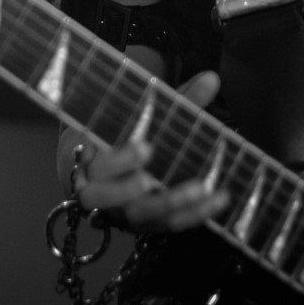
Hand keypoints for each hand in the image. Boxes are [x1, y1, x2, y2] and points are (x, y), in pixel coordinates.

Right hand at [74, 71, 227, 232]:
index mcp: (86, 158)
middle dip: (131, 187)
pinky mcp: (143, 226)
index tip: (145, 146)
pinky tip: (217, 199)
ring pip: (137, 215)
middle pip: (106, 196)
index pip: (96, 162)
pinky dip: (193, 214)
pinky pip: (166, 226)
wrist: (114, 170)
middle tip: (156, 175)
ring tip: (199, 188)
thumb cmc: (124, 136)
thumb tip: (212, 78)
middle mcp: (96, 191)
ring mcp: (119, 212)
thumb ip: (174, 99)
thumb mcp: (140, 115)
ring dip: (170, 203)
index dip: (119, 159)